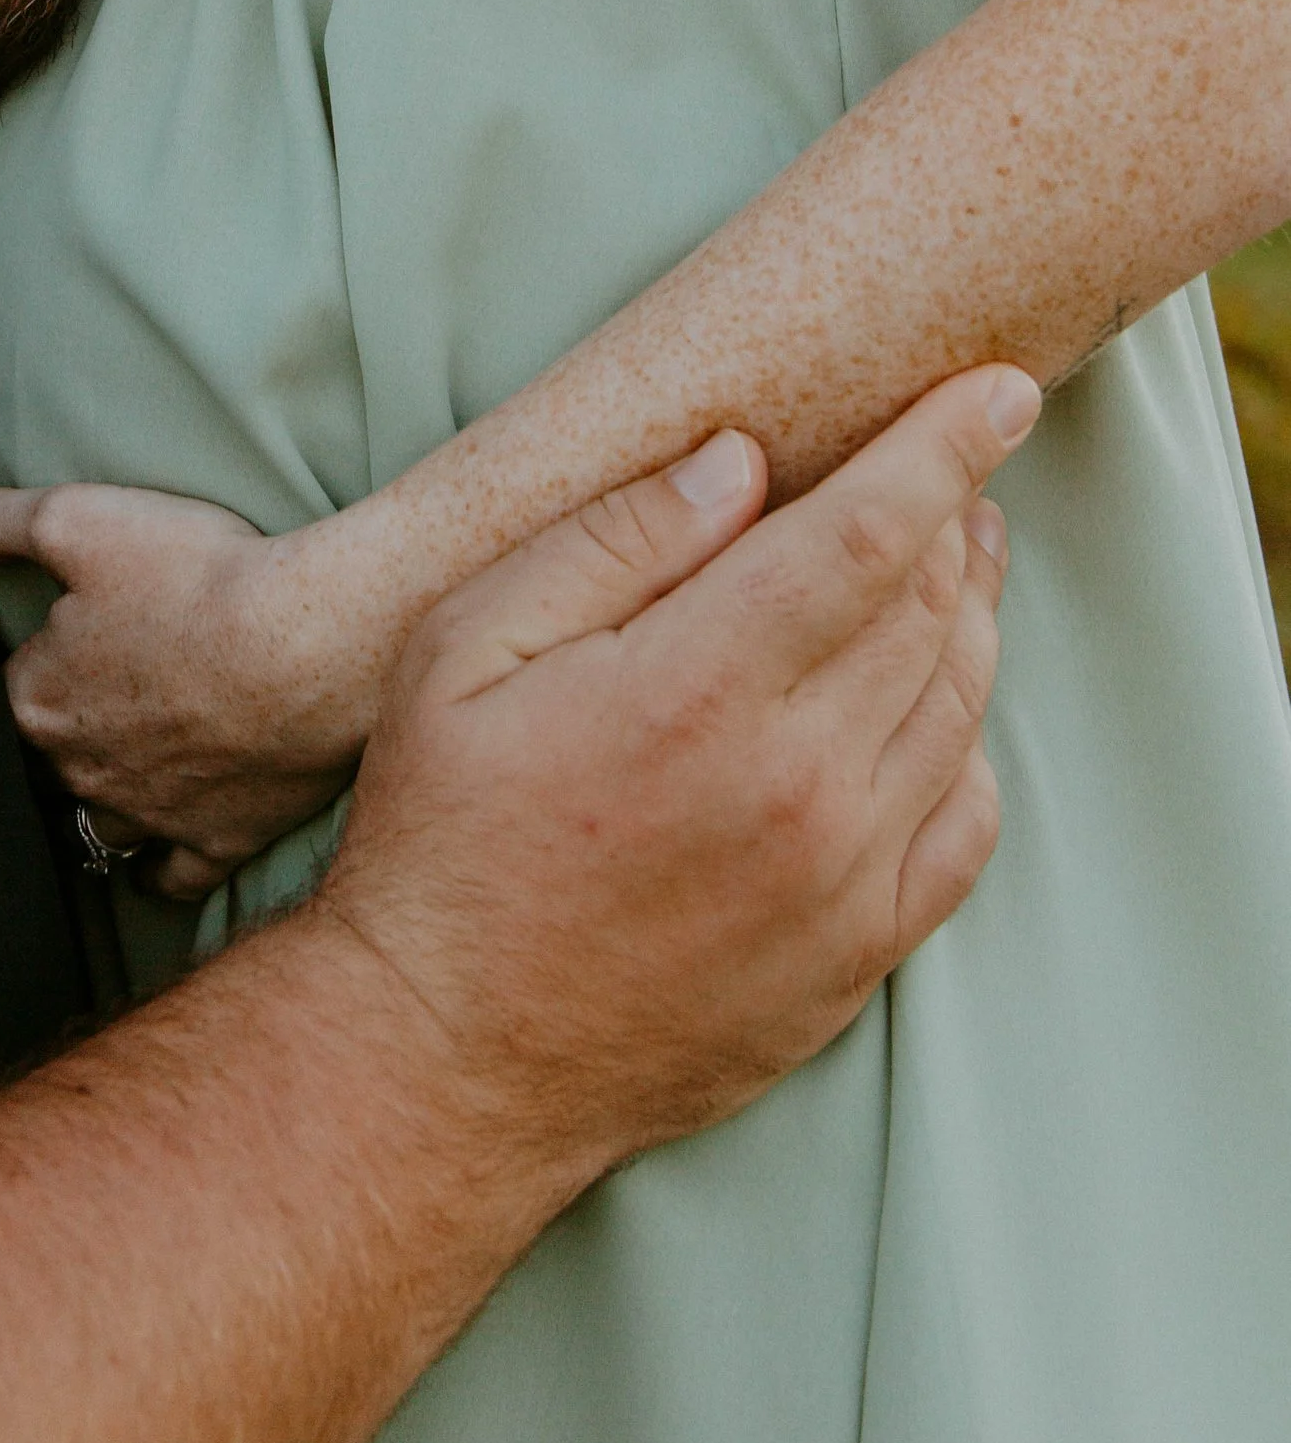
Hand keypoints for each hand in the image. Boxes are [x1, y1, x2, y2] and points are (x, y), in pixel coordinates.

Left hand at [0, 482, 411, 890]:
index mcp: (38, 700)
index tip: (47, 649)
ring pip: (98, 827)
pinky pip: (168, 879)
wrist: (307, 649)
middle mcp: (81, 772)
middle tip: (82, 712)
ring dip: (97, 808)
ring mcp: (148, 815)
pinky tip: (151, 865)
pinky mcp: (216, 842)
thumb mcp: (79, 519)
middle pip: (42, 766)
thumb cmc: (195, 578)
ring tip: (108, 784)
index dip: (24, 664)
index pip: (1, 693)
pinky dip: (156, 872)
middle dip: (53, 743)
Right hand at [319, 365, 1027, 1186]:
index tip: (1000, 387)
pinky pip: (965, 824)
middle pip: (927, 607)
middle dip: (951, 515)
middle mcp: (796, 785)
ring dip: (969, 612)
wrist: (450, 1055)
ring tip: (955, 555)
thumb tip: (738, 462)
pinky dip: (970, 741)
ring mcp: (840, 881)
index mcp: (698, 691)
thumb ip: (610, 543)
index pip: (869, 534)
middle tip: (948, 464)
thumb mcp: (466, 651)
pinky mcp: (855, 955)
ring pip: (958, 706)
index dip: (944, 447)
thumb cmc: (442, 837)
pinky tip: (937, 702)